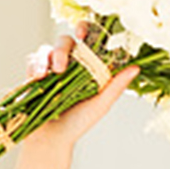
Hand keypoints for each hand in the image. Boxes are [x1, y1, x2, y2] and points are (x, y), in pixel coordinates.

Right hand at [22, 27, 136, 154]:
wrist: (51, 137)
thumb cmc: (79, 122)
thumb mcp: (101, 104)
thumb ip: (116, 85)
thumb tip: (136, 67)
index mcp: (89, 68)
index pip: (89, 41)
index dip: (86, 30)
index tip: (83, 34)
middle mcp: (71, 64)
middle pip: (66, 41)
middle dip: (64, 48)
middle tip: (63, 64)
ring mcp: (52, 67)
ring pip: (48, 47)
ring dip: (50, 57)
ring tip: (52, 74)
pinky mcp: (34, 72)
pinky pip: (34, 59)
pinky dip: (36, 64)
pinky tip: (39, 76)